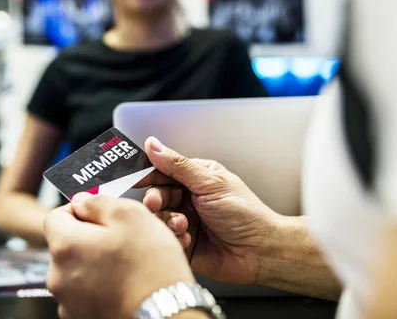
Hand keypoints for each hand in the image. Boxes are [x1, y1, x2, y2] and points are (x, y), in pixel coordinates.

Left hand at [44, 194, 194, 318]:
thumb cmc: (151, 268)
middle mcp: (58, 277)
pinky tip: (125, 285)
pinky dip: (102, 286)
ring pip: (78, 269)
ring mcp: (68, 302)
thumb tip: (82, 201)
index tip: (100, 214)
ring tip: (128, 265)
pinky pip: (86, 293)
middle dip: (91, 238)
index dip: (79, 210)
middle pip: (67, 245)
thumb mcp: (131, 216)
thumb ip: (99, 202)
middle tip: (122, 240)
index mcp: (65, 246)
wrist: (166, 317)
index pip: (55, 216)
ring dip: (97, 263)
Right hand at [140, 137, 281, 285]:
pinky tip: (188, 238)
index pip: (163, 170)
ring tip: (183, 224)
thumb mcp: (210, 183)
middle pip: (157, 194)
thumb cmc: (246, 214)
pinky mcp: (184, 243)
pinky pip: (166, 238)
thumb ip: (178, 165)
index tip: (135, 178)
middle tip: (155, 203)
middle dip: (155, 199)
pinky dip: (174, 238)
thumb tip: (154, 145)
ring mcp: (186, 221)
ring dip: (168, 220)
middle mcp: (189, 198)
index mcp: (196, 178)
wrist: (261, 252)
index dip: (148, 174)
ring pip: (158, 217)